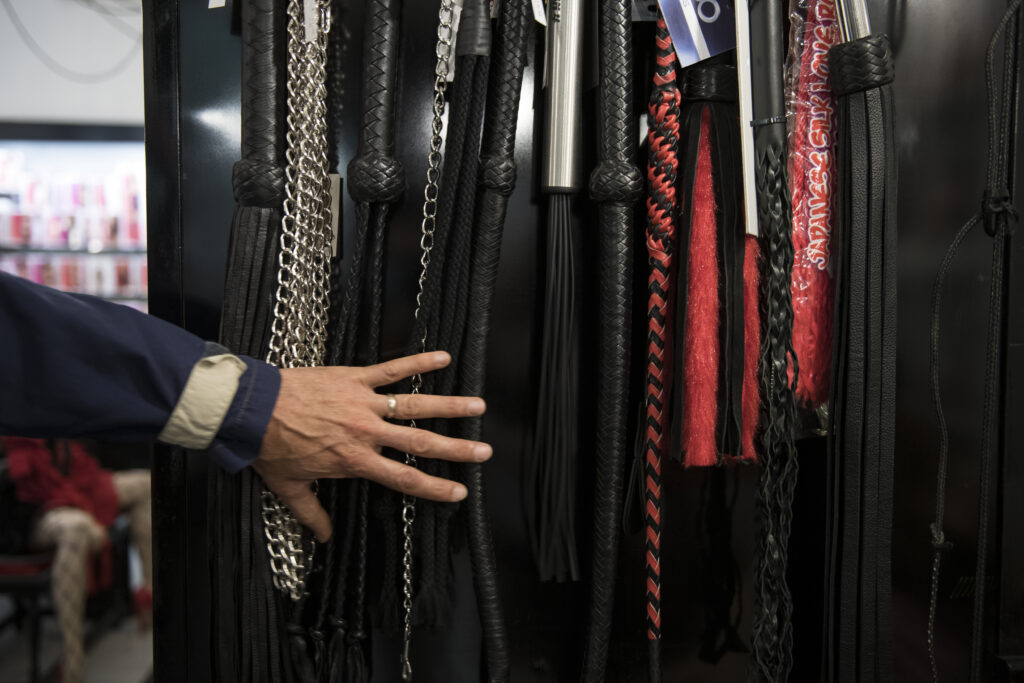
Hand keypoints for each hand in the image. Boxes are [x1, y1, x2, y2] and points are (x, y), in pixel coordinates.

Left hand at [253, 351, 489, 541]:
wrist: (251, 409)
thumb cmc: (270, 446)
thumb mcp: (289, 486)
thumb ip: (312, 512)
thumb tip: (324, 537)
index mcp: (354, 461)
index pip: (404, 477)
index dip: (435, 486)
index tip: (460, 490)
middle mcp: (366, 433)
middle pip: (420, 442)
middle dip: (456, 449)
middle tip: (484, 451)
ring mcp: (363, 403)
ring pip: (414, 404)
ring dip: (449, 406)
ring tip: (478, 406)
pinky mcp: (354, 378)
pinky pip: (391, 369)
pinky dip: (417, 362)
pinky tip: (442, 357)